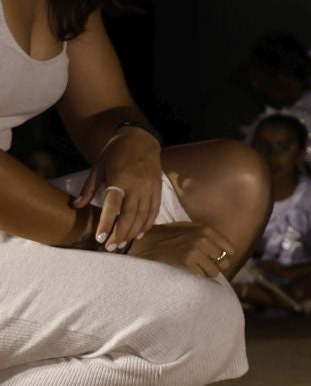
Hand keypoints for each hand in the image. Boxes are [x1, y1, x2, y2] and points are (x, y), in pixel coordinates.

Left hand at [72, 126, 163, 251]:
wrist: (141, 138)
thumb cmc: (116, 152)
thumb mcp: (98, 167)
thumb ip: (89, 188)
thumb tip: (76, 206)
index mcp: (121, 178)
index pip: (114, 206)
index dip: (107, 223)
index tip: (100, 238)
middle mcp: (138, 185)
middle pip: (130, 215)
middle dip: (120, 233)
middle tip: (110, 247)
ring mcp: (150, 188)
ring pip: (143, 216)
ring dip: (132, 232)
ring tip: (122, 244)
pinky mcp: (158, 189)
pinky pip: (154, 211)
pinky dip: (147, 224)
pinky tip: (139, 234)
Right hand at [126, 221, 232, 277]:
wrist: (145, 243)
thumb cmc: (167, 237)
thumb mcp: (190, 229)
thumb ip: (207, 237)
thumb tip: (226, 253)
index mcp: (206, 230)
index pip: (230, 249)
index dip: (224, 256)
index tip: (216, 259)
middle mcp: (203, 240)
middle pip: (224, 261)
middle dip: (215, 265)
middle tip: (202, 265)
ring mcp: (195, 251)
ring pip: (214, 271)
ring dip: (206, 273)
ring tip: (195, 268)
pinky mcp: (186, 263)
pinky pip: (202, 276)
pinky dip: (197, 276)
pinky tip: (187, 271)